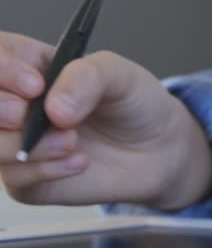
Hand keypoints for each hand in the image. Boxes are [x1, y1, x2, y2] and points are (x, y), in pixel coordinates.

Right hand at [0, 31, 211, 208]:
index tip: (34, 85)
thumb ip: (88, 77)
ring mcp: (20, 143)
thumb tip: (54, 107)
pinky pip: (16, 179)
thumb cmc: (136, 105)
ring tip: (72, 141)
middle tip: (29, 115)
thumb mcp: (121, 75)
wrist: (160, 150)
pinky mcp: (31, 179)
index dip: (1, 68)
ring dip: (28, 145)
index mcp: (30, 68)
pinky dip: (46, 170)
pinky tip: (79, 161)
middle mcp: (18, 105)